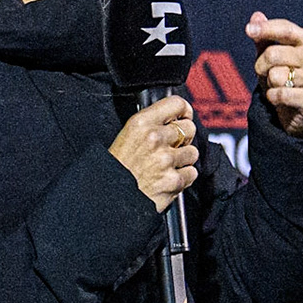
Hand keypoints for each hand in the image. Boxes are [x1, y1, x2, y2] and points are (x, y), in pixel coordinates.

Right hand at [110, 94, 200, 211]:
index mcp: (141, 123)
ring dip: (183, 160)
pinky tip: (167, 179)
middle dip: (184, 138)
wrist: (110, 198)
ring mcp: (166, 160)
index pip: (177, 104)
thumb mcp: (127, 136)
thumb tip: (175, 118)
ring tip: (166, 166)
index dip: (184, 111)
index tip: (183, 117)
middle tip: (172, 147)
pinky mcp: (174, 180)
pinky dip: (183, 178)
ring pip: (193, 152)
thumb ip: (151, 124)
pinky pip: (192, 173)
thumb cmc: (116, 169)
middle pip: (190, 128)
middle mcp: (154, 138)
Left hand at [246, 12, 302, 137]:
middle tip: (265, 74)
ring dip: (269, 84)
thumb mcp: (272, 56)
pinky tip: (280, 99)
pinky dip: (273, 98)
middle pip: (274, 54)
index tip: (248, 30)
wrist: (300, 111)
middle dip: (261, 65)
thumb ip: (264, 37)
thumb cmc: (285, 78)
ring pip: (276, 76)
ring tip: (278, 87)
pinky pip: (281, 94)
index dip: (266, 28)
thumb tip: (256, 16)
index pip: (286, 29)